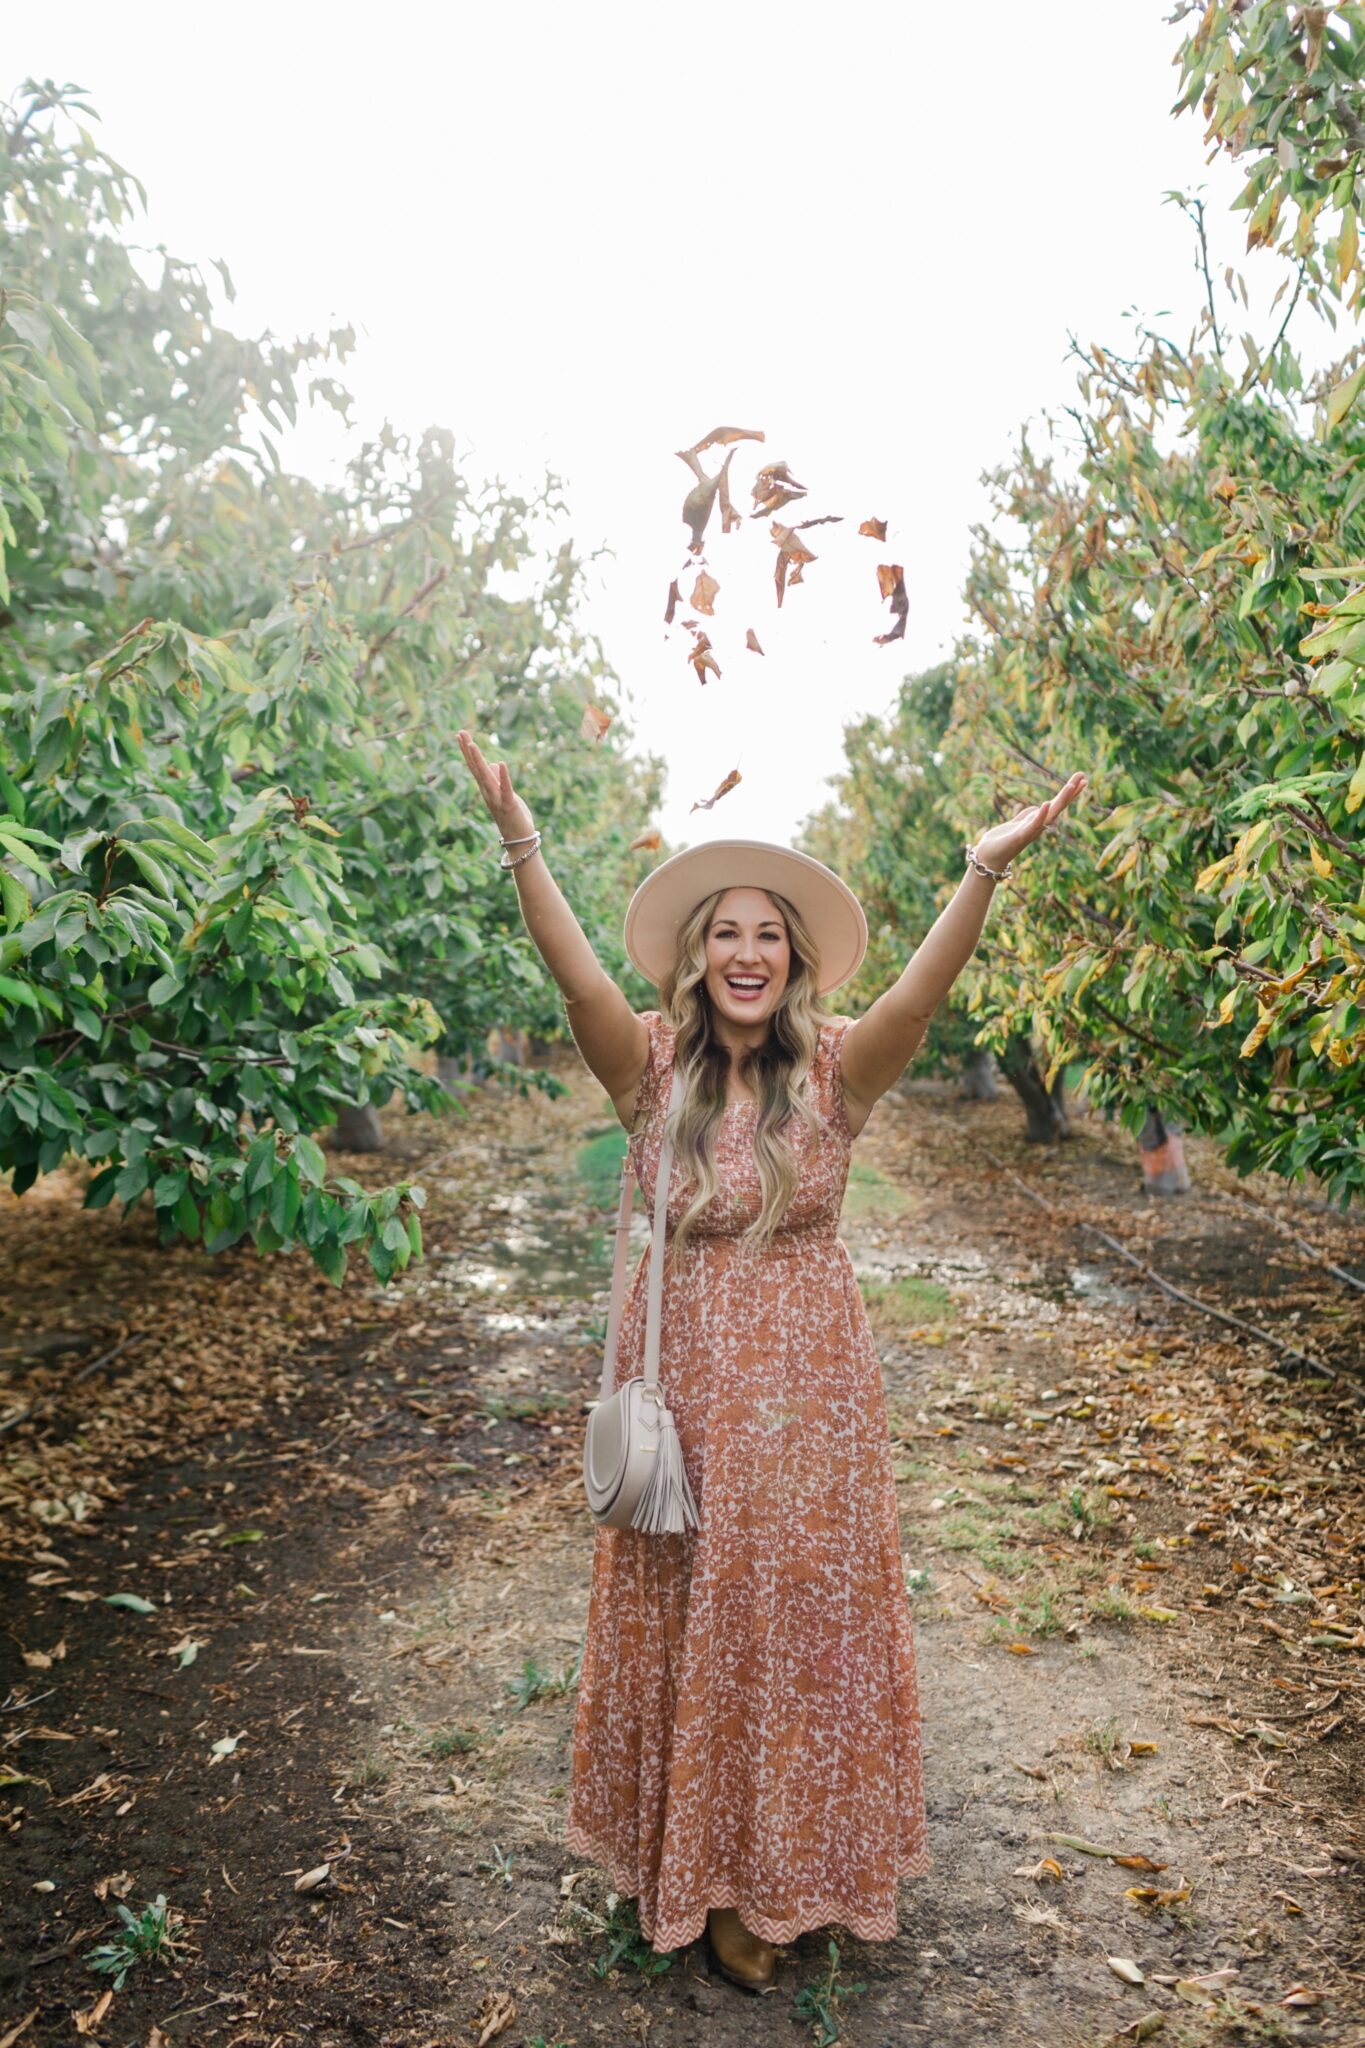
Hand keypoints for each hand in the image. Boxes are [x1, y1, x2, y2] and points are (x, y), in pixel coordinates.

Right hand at [456, 729, 536, 844]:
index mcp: (487, 789)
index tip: (461, 734)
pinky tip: (500, 763)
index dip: (468, 750)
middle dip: (468, 750)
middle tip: (460, 732)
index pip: (475, 766)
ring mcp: (497, 799)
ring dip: (479, 761)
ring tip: (472, 744)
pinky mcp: (510, 805)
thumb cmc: (513, 817)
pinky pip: (506, 789)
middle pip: (476, 768)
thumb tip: (494, 764)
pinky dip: (503, 777)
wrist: (519, 840)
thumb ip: (498, 780)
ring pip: (485, 777)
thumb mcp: (506, 794)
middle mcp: (488, 793)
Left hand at [971, 772, 1087, 873]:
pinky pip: (1032, 825)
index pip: (1057, 804)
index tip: (1083, 779)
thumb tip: (1038, 807)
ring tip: (1070, 786)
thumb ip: (1027, 815)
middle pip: (1058, 806)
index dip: (1069, 792)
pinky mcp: (1020, 836)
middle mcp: (1038, 826)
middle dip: (1071, 791)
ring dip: (1060, 800)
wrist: (988, 858)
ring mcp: (1031, 831)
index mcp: (1037, 821)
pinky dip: (1040, 815)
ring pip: (1050, 814)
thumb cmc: (1001, 842)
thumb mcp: (1016, 824)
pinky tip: (1046, 804)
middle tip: (1083, 776)